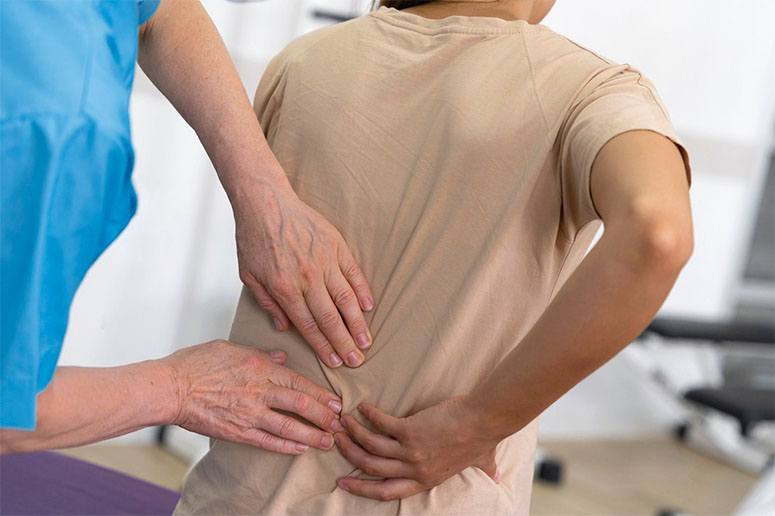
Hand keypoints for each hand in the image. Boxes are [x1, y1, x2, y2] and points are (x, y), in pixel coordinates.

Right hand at [162, 340, 345, 453]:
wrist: (170, 388)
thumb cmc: (197, 363)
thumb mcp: (232, 348)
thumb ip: (261, 353)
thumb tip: (282, 356)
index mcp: (260, 367)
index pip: (299, 382)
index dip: (320, 394)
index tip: (336, 402)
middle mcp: (259, 391)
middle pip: (300, 405)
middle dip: (324, 416)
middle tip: (340, 423)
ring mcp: (249, 413)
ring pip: (289, 426)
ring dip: (312, 435)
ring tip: (328, 441)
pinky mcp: (237, 431)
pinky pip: (267, 441)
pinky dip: (286, 445)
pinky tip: (300, 448)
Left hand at [234, 188, 374, 368]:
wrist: (266, 203)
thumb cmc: (255, 238)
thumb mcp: (249, 275)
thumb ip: (267, 304)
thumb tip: (285, 327)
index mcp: (284, 288)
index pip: (308, 325)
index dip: (323, 346)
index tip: (334, 361)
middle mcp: (307, 278)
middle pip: (330, 318)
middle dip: (345, 343)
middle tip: (356, 361)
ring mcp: (324, 261)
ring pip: (346, 299)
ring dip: (358, 323)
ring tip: (367, 341)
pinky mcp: (336, 246)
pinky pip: (353, 273)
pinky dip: (362, 291)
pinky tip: (368, 307)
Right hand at [333, 397, 499, 500]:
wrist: (484, 420)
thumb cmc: (484, 439)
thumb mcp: (481, 464)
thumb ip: (483, 472)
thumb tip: (496, 476)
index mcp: (426, 480)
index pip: (386, 492)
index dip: (362, 488)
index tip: (344, 483)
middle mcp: (415, 469)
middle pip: (371, 469)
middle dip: (350, 457)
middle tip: (335, 443)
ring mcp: (411, 451)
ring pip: (371, 447)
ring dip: (353, 434)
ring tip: (342, 422)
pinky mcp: (411, 430)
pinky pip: (382, 424)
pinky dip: (369, 415)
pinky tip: (362, 406)